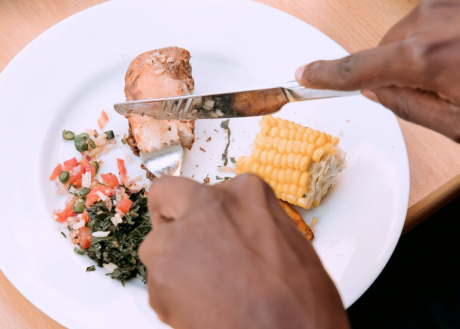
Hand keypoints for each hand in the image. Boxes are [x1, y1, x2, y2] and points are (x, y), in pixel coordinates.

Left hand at [139, 174, 349, 328]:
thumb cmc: (301, 299)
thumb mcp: (282, 239)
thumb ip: (246, 223)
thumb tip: (226, 231)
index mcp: (245, 191)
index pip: (203, 188)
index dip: (198, 210)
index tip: (198, 224)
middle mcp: (209, 204)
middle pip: (166, 195)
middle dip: (168, 216)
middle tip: (183, 246)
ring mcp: (180, 236)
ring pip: (157, 245)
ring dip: (173, 266)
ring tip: (206, 292)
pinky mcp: (162, 274)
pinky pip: (157, 284)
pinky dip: (172, 298)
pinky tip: (205, 309)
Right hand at [295, 0, 459, 141]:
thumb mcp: (457, 122)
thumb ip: (407, 106)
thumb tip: (375, 90)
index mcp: (425, 58)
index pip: (356, 70)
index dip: (326, 75)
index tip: (305, 75)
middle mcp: (431, 20)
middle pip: (387, 50)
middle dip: (403, 68)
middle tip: (441, 83)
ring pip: (409, 29)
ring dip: (425, 46)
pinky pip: (433, 9)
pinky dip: (441, 26)